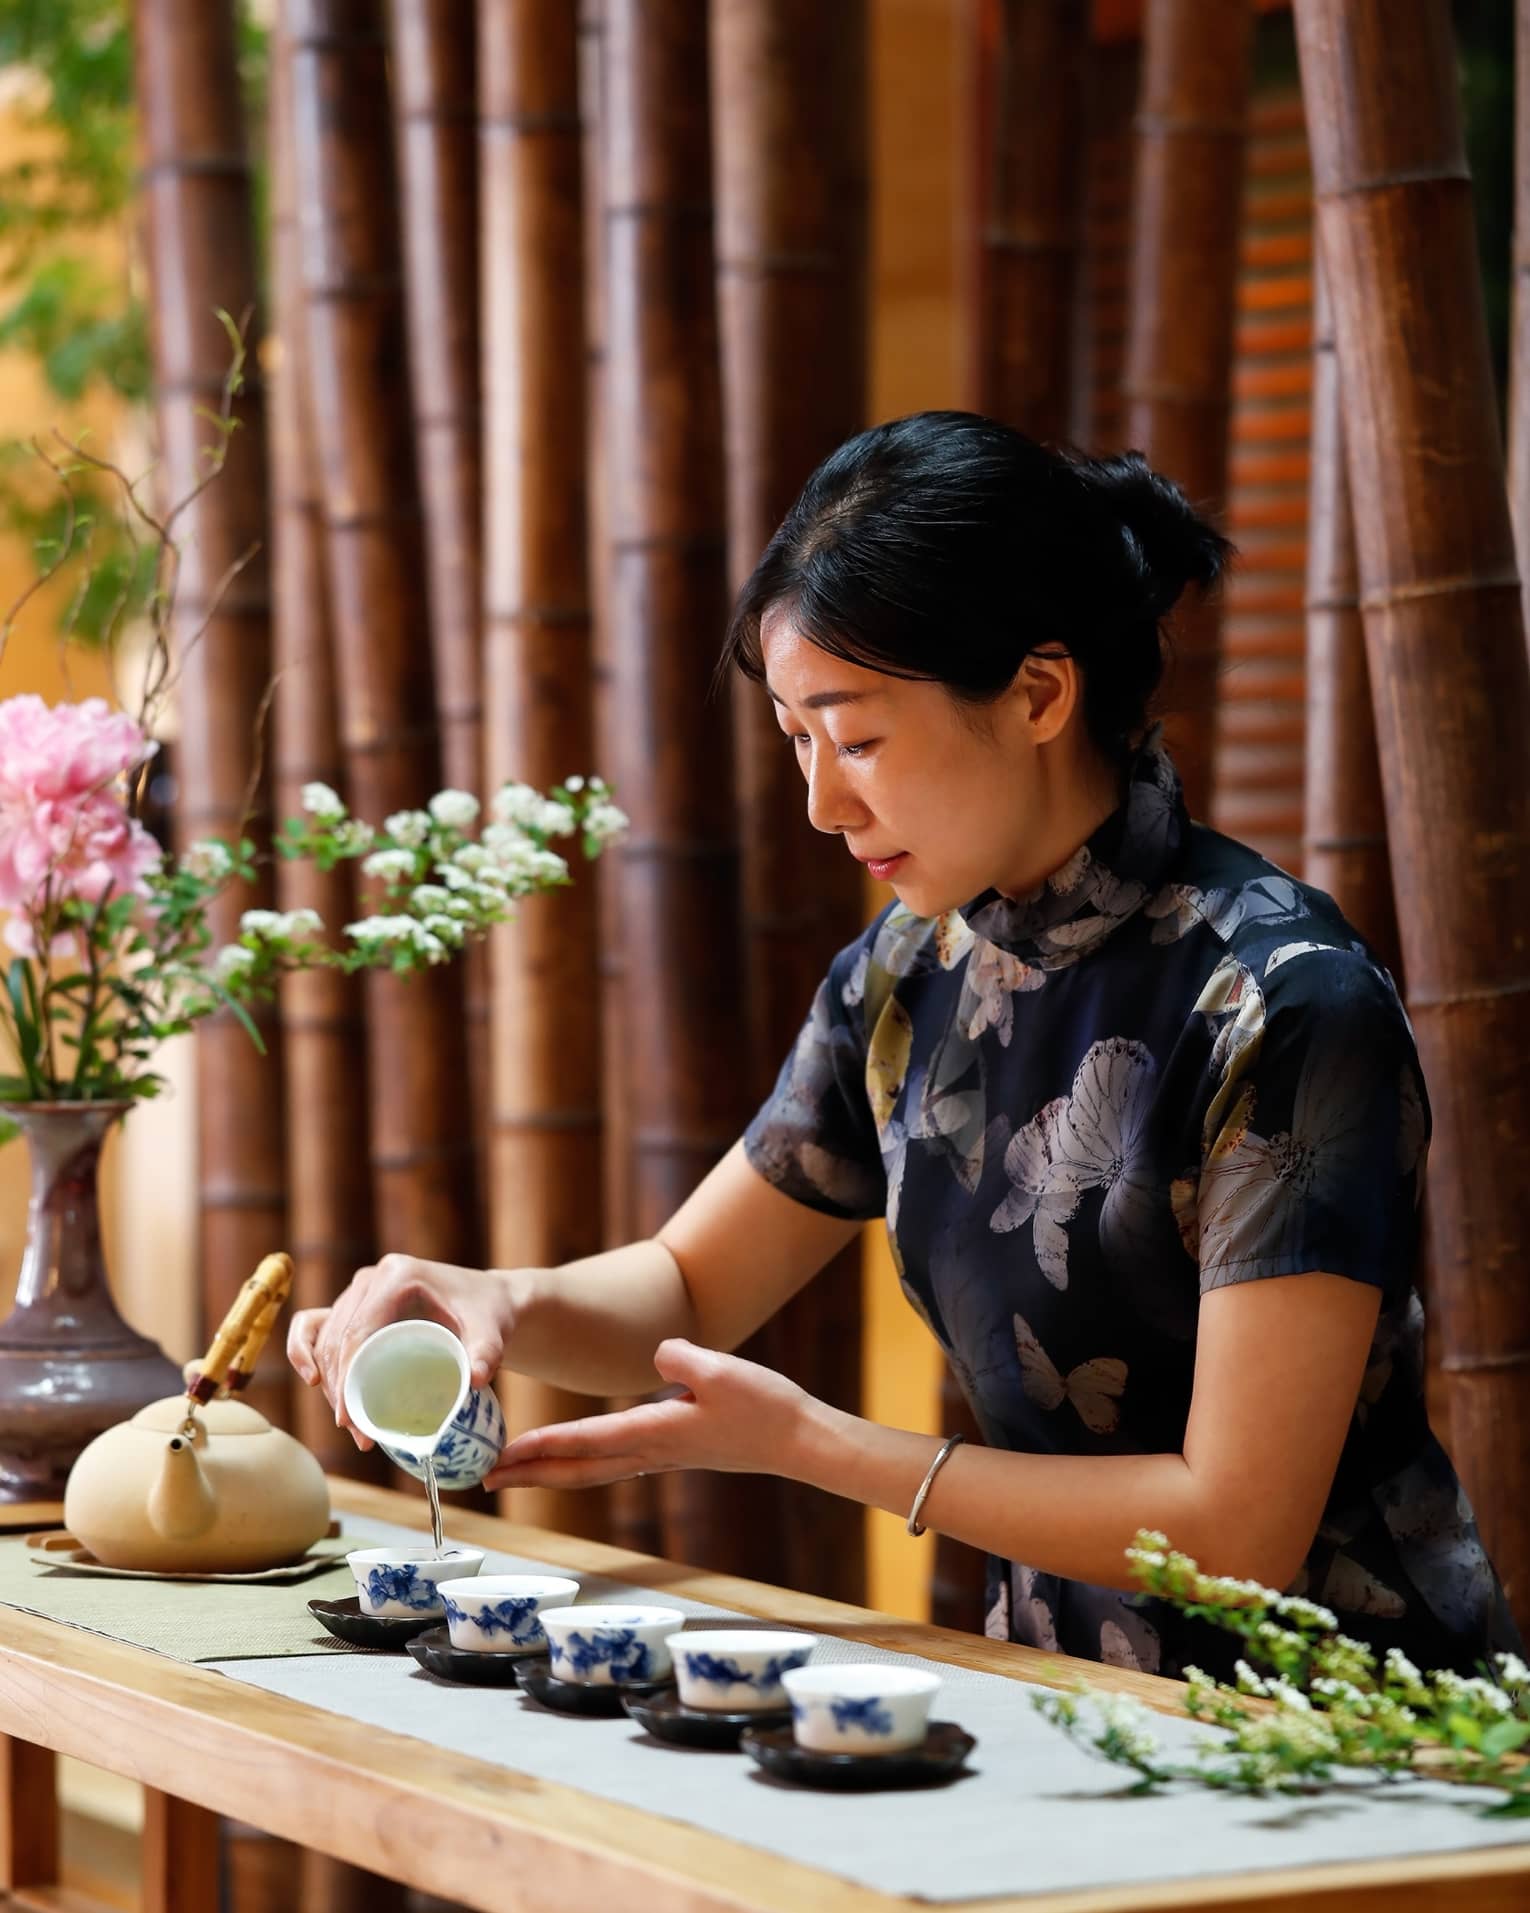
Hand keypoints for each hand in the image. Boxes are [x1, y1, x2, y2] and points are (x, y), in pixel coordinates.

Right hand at [286, 1253, 517, 1447]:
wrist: (488, 1302)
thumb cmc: (488, 1314)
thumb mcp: (492, 1331)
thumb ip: (486, 1353)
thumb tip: (475, 1380)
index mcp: (397, 1277)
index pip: (358, 1331)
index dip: (348, 1377)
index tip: (351, 1419)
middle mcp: (371, 1279)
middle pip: (338, 1340)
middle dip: (341, 1391)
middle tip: (361, 1434)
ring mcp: (359, 1291)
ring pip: (326, 1340)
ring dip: (331, 1385)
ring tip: (354, 1427)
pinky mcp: (355, 1305)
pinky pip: (316, 1326)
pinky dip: (306, 1352)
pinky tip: (313, 1381)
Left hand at [484, 1338, 819, 1492]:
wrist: (797, 1440)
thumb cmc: (764, 1406)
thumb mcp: (722, 1371)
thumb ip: (681, 1359)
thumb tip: (656, 1354)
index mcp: (656, 1432)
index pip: (587, 1441)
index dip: (544, 1446)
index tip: (504, 1455)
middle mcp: (651, 1451)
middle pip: (577, 1468)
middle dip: (530, 1474)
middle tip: (484, 1480)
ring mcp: (660, 1456)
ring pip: (591, 1470)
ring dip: (548, 1473)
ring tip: (512, 1474)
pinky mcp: (672, 1452)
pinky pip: (610, 1464)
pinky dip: (579, 1464)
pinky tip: (572, 1460)